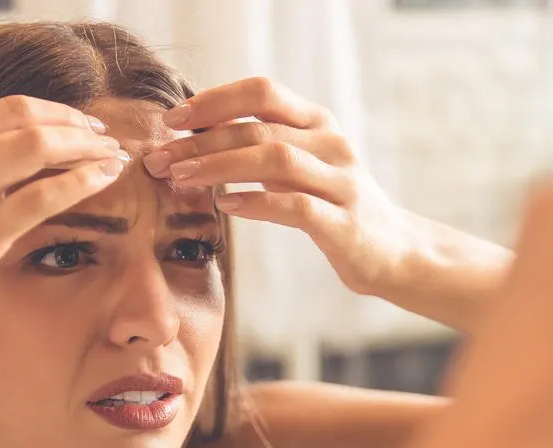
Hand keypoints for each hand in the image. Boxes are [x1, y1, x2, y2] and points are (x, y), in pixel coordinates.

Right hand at [0, 81, 127, 355]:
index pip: (8, 106)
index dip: (56, 111)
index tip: (84, 124)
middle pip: (31, 119)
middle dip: (79, 126)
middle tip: (107, 140)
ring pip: (41, 147)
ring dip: (87, 148)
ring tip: (114, 159)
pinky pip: (43, 195)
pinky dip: (82, 181)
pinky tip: (105, 181)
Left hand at [144, 77, 414, 294]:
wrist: (393, 250)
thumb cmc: (333, 205)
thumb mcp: (300, 165)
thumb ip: (260, 146)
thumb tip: (194, 136)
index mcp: (317, 122)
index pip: (261, 92)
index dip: (213, 101)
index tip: (171, 121)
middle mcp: (331, 143)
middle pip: (258, 128)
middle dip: (200, 142)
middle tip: (159, 159)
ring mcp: (340, 182)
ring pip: (274, 160)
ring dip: (219, 167)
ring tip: (180, 179)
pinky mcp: (343, 223)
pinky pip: (295, 206)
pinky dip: (256, 202)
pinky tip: (226, 206)